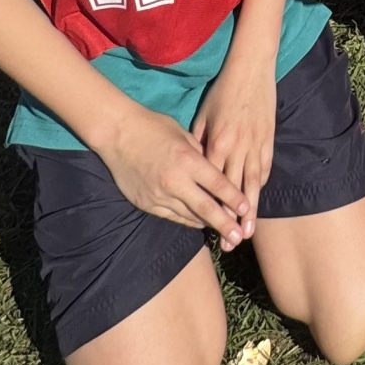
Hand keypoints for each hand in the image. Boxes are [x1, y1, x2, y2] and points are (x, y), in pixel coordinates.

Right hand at [102, 101, 251, 243]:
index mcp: (187, 160)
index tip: (247, 209)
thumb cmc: (153, 127)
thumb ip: (200, 155)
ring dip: (206, 224)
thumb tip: (215, 170)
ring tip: (223, 233)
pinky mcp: (146, 203)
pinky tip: (199, 222)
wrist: (117, 133)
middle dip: (224, 224)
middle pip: (205, 208)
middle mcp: (174, 181)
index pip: (217, 184)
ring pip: (189, 216)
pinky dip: (187, 220)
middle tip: (238, 238)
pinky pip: (172, 216)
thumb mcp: (183, 135)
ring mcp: (159, 195)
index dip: (234, 199)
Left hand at [192, 53, 278, 244]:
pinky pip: (264, 167)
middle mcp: (237, 148)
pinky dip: (260, 185)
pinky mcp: (268, 139)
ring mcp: (255, 144)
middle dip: (232, 219)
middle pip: (234, 191)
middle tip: (231, 242)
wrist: (251, 69)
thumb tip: (194, 165)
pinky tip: (257, 198)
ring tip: (249, 231)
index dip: (212, 207)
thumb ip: (198, 142)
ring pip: (253, 184)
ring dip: (251, 209)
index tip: (209, 227)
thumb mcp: (203, 115)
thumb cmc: (222, 91)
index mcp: (217, 143)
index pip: (213, 184)